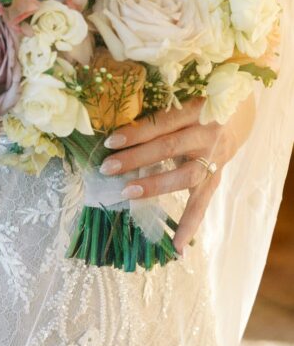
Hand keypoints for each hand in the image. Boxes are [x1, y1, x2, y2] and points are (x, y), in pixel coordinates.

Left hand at [99, 94, 256, 254]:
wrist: (238, 113)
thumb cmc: (199, 102)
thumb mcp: (183, 98)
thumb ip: (159, 114)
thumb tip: (118, 132)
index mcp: (196, 109)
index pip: (161, 123)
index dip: (136, 132)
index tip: (109, 142)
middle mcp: (207, 134)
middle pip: (168, 148)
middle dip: (136, 159)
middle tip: (108, 168)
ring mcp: (214, 159)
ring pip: (184, 176)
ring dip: (155, 186)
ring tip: (128, 193)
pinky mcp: (217, 177)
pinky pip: (202, 203)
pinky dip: (189, 225)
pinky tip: (175, 247)